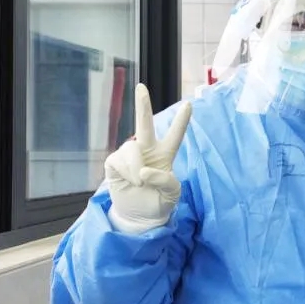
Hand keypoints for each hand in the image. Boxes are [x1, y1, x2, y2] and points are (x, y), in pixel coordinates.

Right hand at [104, 83, 191, 233]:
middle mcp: (147, 151)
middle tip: (141, 87)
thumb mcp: (172, 193)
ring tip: (140, 183)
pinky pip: (119, 159)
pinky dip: (127, 171)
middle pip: (144, 124)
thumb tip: (143, 171)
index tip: (189, 104)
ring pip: (131, 149)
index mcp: (165, 155)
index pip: (175, 135)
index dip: (181, 121)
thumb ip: (164, 179)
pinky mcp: (114, 163)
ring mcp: (130, 156)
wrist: (140, 216)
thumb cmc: (159, 202)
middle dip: (142, 105)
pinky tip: (131, 181)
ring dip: (136, 167)